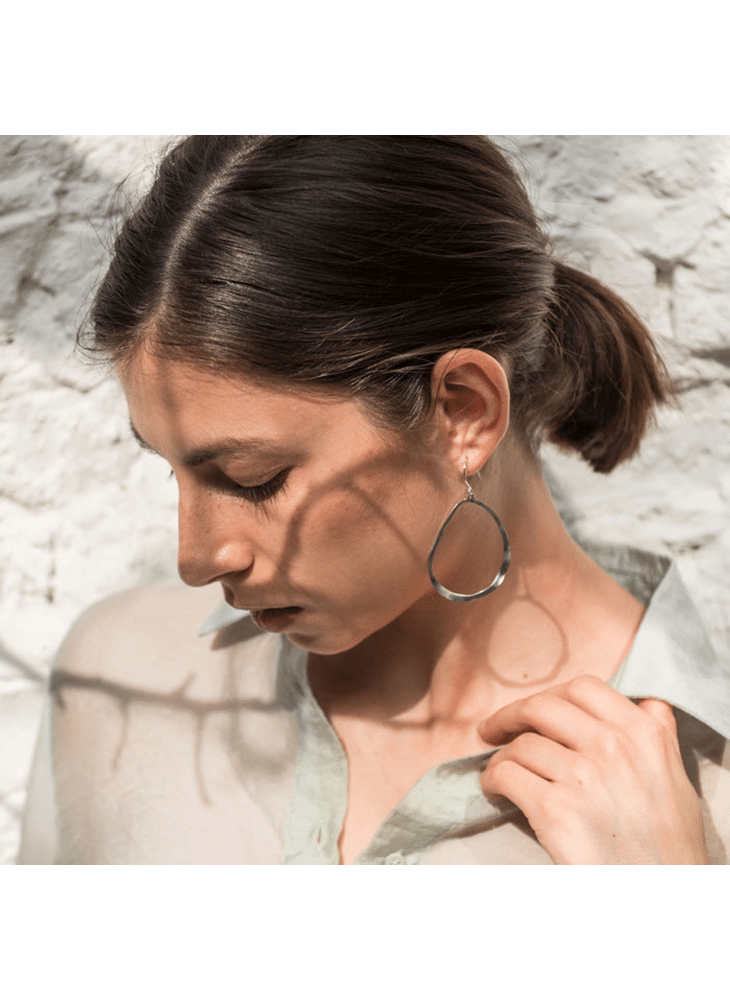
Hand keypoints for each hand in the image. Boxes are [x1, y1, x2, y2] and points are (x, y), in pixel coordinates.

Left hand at [478, 675, 708, 864]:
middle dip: (509, 715)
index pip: (583, 688)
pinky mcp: (555, 809)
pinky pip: (506, 775)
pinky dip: (492, 780)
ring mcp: (583, 776)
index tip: (533, 709)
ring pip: (520, 744)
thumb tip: (646, 704)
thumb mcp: (674, 779)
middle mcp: (613, 747)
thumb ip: (658, 736)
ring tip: (499, 771)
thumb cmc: (669, 846)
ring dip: (501, 756)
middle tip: (493, 729)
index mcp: (644, 734)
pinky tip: (495, 791)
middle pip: (542, 707)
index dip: (550, 695)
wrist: (663, 897)